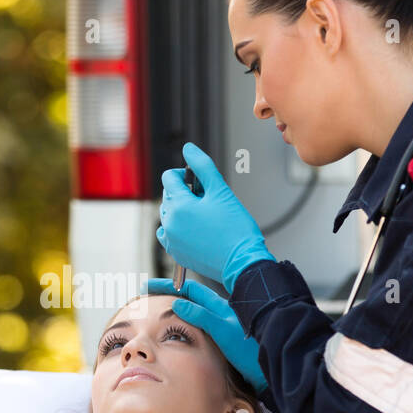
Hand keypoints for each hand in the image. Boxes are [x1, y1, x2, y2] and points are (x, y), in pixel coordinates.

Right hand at [145, 277, 267, 392]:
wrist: (270, 369)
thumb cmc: (251, 350)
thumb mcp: (222, 331)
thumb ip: (201, 316)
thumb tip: (178, 302)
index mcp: (220, 306)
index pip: (189, 289)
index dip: (168, 286)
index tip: (147, 287)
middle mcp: (221, 313)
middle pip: (190, 298)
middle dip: (168, 295)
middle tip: (147, 296)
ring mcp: (223, 325)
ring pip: (195, 312)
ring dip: (176, 309)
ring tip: (157, 311)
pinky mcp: (225, 339)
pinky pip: (199, 327)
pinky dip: (184, 324)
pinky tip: (179, 332)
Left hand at [157, 142, 274, 291]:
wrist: (242, 263)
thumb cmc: (236, 229)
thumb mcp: (221, 191)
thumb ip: (203, 166)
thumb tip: (188, 148)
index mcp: (179, 206)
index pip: (169, 178)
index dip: (185, 174)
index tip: (200, 181)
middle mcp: (169, 224)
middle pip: (169, 196)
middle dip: (185, 193)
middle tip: (208, 200)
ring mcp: (171, 240)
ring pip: (169, 215)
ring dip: (182, 210)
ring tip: (205, 216)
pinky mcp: (176, 254)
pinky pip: (169, 234)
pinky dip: (178, 228)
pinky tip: (196, 229)